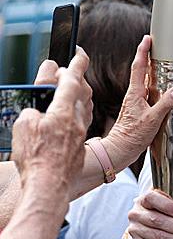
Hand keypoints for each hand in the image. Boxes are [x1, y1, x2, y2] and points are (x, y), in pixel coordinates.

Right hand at [12, 49, 91, 191]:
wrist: (49, 186)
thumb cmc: (36, 158)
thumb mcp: (23, 127)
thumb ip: (31, 113)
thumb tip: (37, 113)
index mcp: (63, 111)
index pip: (72, 81)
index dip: (77, 64)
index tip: (80, 53)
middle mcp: (76, 121)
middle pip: (80, 92)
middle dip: (75, 78)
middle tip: (66, 72)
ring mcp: (79, 135)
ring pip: (83, 108)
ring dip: (77, 96)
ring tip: (68, 91)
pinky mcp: (78, 148)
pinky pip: (81, 124)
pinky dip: (77, 114)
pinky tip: (71, 116)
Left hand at [103, 35, 172, 170]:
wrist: (120, 150)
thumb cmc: (131, 136)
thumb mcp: (152, 119)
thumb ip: (165, 103)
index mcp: (135, 94)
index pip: (139, 67)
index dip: (143, 51)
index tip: (147, 39)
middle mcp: (134, 96)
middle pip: (142, 71)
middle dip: (148, 57)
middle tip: (157, 46)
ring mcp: (136, 103)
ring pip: (146, 83)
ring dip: (153, 72)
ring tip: (163, 65)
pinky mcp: (139, 111)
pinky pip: (149, 94)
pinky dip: (156, 88)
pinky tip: (163, 91)